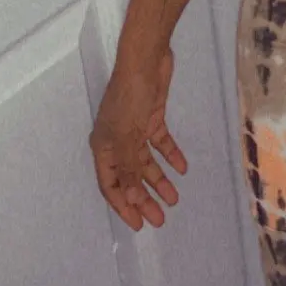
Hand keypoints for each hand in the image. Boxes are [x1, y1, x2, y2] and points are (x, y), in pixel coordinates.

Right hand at [89, 46, 186, 230]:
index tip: (139, 225)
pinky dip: (170, 155)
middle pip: (130, 176)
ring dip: (159, 179)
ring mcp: (134, 129)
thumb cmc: (129, 98)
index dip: (124, 206)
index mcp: (103, 147)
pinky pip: (160, 142)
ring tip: (174, 198)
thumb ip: (130, 169)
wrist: (145, 60)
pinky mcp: (151, 117)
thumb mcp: (127, 137)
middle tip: (160, 219)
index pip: (111, 185)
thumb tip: (130, 199)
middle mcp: (116, 141)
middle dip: (144, 198)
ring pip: (146, 162)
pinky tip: (182, 168)